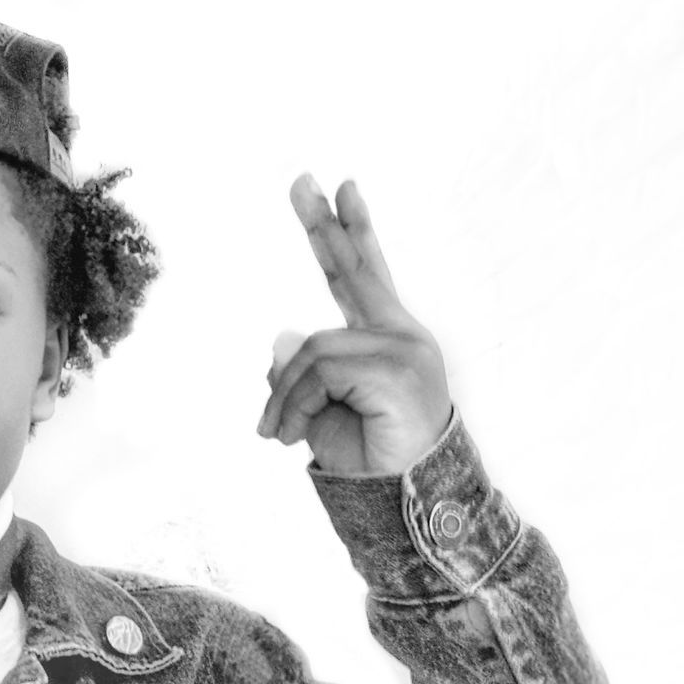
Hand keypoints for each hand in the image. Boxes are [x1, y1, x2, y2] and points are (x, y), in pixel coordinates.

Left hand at [256, 175, 451, 475]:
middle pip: (357, 270)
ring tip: (277, 435)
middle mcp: (402, 335)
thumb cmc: (369, 461)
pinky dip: (295, 405)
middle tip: (301, 180)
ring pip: (312, 349)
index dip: (351, 233)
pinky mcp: (394, 368)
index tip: (340, 189)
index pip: (366, 275)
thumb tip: (281, 340)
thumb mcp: (320, 410)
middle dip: (326, 227)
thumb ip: (303, 372)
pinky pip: (318, 371)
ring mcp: (403, 349)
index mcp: (389, 339)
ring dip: (284, 398)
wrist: (405, 504)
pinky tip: (292, 435)